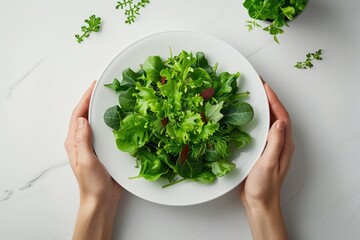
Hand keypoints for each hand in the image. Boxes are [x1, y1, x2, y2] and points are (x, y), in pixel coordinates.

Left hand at [65, 81, 121, 239]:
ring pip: (94, 122)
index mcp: (74, 142)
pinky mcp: (101, 150)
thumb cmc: (92, 184)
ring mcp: (91, 146)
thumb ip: (83, 141)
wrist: (101, 200)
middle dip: (91, 100)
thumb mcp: (87, 161)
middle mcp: (81, 142)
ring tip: (111, 98)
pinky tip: (118, 118)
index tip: (94, 86)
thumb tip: (82, 120)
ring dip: (100, 109)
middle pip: (84, 115)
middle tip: (103, 88)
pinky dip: (109, 121)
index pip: (77, 115)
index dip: (84, 99)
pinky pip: (104, 131)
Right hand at [239, 81, 293, 239]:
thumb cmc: (264, 186)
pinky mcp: (262, 150)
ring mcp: (271, 146)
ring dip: (263, 108)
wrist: (259, 202)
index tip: (265, 86)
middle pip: (277, 115)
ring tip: (252, 96)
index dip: (274, 100)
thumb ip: (275, 143)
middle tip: (258, 86)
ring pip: (269, 122)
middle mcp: (280, 143)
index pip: (282, 116)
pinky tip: (246, 117)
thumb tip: (279, 121)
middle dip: (269, 99)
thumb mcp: (269, 163)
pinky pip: (260, 130)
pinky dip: (255, 119)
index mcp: (284, 144)